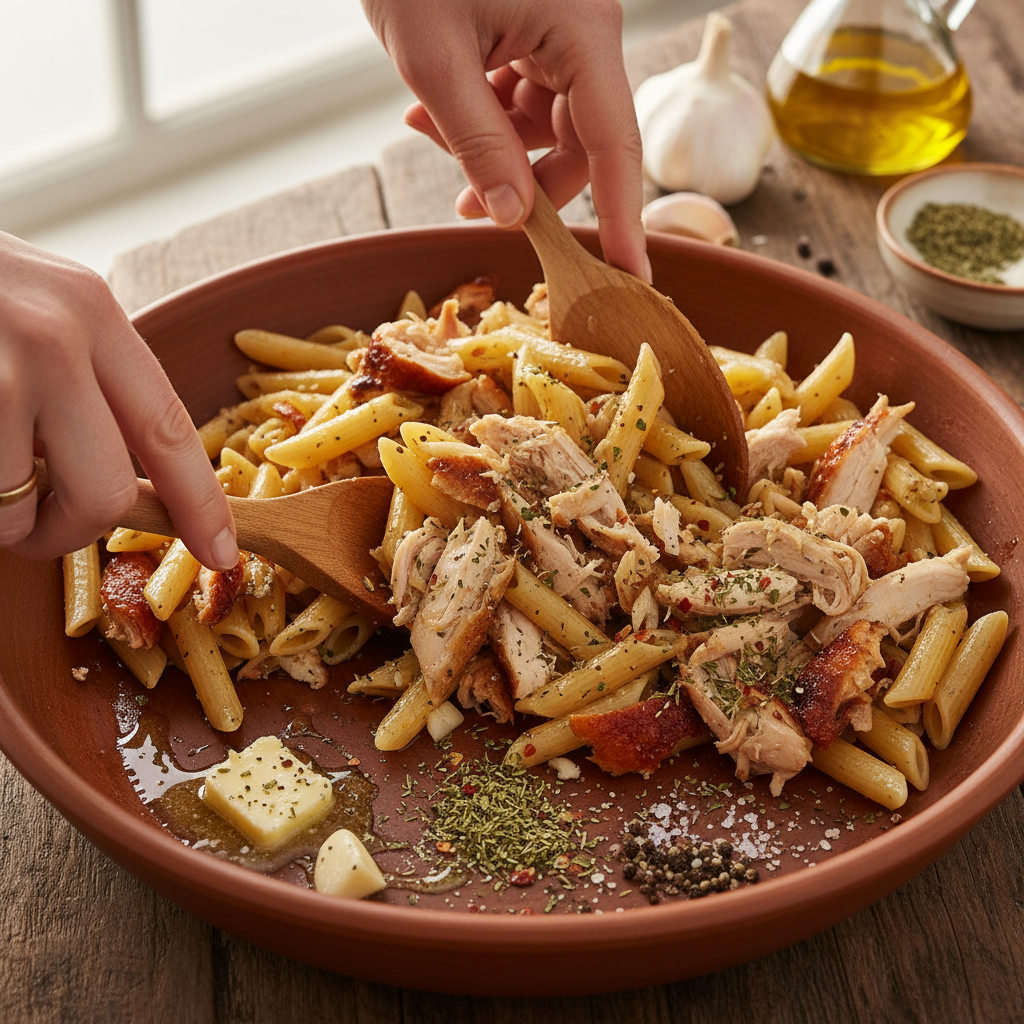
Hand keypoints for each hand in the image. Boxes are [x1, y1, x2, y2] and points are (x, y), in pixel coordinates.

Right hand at [0, 232, 238, 570]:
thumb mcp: (38, 307)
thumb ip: (87, 379)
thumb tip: (123, 481)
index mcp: (91, 312)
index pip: (168, 428)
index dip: (198, 502)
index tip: (220, 550)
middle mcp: (52, 338)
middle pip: (105, 493)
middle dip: (69, 531)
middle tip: (35, 525)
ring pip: (18, 509)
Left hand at [362, 0, 649, 280]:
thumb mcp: (433, 59)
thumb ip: (478, 144)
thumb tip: (511, 217)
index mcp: (581, 31)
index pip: (616, 146)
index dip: (622, 217)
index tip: (631, 275)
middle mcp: (585, 33)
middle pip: (580, 143)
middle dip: (523, 180)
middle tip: (467, 206)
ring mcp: (562, 30)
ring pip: (548, 126)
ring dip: (494, 147)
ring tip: (427, 129)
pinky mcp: (536, 30)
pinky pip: (525, 97)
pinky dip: (486, 115)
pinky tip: (433, 109)